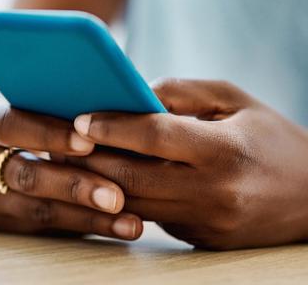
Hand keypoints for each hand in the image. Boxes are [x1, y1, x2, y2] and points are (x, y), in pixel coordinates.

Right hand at [0, 96, 141, 239]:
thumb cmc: (19, 120)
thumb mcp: (23, 105)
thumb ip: (54, 106)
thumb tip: (113, 112)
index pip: (12, 125)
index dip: (50, 134)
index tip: (89, 142)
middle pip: (27, 175)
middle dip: (75, 186)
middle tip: (116, 196)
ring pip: (40, 210)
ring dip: (89, 216)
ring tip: (129, 222)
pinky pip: (46, 227)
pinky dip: (85, 226)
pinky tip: (116, 226)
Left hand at [72, 79, 307, 249]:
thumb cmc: (270, 136)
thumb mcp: (233, 100)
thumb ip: (181, 93)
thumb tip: (133, 96)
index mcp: (224, 151)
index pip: (154, 137)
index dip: (112, 126)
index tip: (80, 117)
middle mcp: (213, 193)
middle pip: (133, 176)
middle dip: (90, 159)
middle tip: (61, 141)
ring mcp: (206, 223)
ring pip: (134, 204)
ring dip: (97, 182)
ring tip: (71, 161)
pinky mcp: (200, 238)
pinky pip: (151, 217)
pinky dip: (123, 198)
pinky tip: (106, 180)